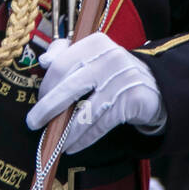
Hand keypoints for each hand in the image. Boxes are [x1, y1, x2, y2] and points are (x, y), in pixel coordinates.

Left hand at [26, 32, 166, 154]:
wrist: (155, 86)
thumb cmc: (113, 72)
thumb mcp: (93, 55)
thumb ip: (66, 53)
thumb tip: (44, 60)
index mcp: (96, 43)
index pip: (62, 64)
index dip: (46, 85)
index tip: (38, 99)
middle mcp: (110, 58)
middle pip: (69, 87)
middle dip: (47, 108)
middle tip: (33, 123)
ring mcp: (123, 80)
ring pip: (84, 112)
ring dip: (66, 132)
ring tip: (54, 142)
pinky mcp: (133, 100)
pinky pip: (100, 125)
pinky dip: (84, 139)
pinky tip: (72, 146)